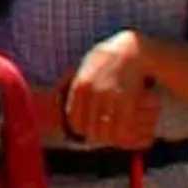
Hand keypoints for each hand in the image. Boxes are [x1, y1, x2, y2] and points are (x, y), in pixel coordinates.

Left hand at [61, 35, 162, 152]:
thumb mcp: (84, 66)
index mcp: (80, 86)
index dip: (82, 130)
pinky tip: (127, 131)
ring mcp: (110, 97)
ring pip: (106, 132)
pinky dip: (123, 134)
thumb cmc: (107, 59)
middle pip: (90, 129)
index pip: (75, 121)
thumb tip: (55, 92)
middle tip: (105, 134)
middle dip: (97, 135)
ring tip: (116, 134)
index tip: (90, 130)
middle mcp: (93, 92)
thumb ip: (71, 81)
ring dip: (110, 137)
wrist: (132, 49)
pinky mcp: (127, 100)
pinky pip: (122, 128)